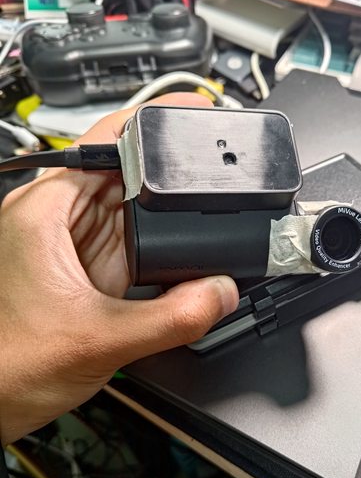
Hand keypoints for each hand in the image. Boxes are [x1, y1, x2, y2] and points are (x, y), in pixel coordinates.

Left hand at [0, 93, 238, 444]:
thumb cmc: (5, 364)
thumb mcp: (98, 340)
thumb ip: (170, 318)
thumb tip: (221, 293)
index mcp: (46, 211)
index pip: (106, 140)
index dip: (154, 120)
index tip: (194, 113)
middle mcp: (59, 218)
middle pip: (128, 172)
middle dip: (172, 172)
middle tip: (219, 173)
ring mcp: (76, 245)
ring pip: (135, 209)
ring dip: (168, 212)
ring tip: (209, 212)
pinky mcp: (89, 271)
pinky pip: (135, 244)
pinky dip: (162, 245)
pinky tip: (183, 254)